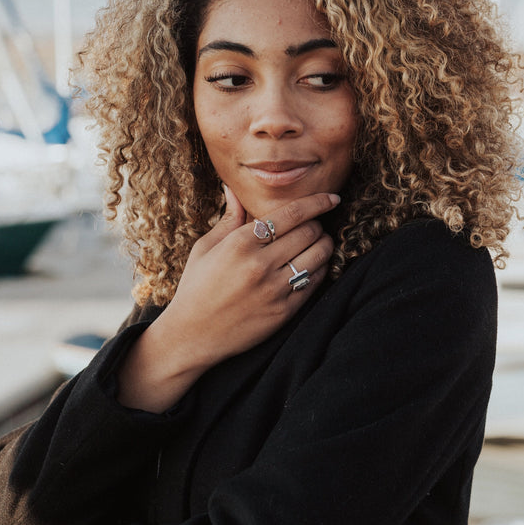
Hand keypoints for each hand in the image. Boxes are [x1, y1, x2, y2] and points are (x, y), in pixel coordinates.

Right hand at [117, 187, 339, 411]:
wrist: (192, 335)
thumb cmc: (196, 287)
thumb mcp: (205, 248)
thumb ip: (228, 218)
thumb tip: (234, 189)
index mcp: (240, 243)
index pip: (291, 213)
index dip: (318, 202)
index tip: (331, 198)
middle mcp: (260, 264)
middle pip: (310, 232)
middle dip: (318, 224)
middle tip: (314, 225)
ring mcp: (274, 289)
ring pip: (319, 255)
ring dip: (324, 244)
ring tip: (318, 242)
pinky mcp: (284, 311)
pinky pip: (316, 281)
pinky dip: (321, 268)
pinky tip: (313, 264)